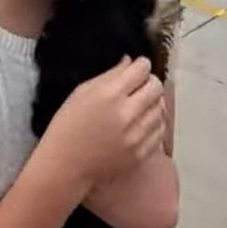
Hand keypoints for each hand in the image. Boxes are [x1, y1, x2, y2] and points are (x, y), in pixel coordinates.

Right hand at [41, 56, 165, 187]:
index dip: (140, 64)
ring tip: (139, 105)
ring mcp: (136, 136)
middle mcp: (127, 114)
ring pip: (160, 108)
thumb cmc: (68, 127)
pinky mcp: (141, 153)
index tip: (138, 67)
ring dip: (152, 102)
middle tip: (139, 85)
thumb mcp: (81, 92)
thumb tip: (129, 61)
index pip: (141, 69)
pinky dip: (154, 122)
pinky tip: (141, 122)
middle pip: (156, 87)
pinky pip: (160, 130)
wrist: (65, 165)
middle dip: (149, 81)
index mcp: (109, 95)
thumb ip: (109, 75)